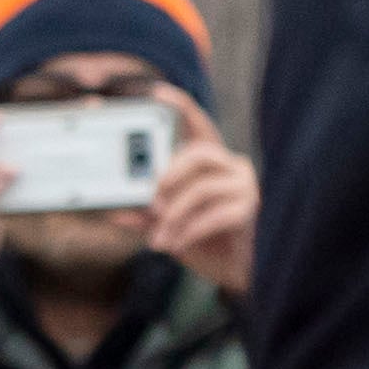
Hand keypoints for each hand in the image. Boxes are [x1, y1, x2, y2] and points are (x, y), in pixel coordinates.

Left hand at [149, 91, 259, 298]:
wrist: (241, 276)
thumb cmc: (210, 243)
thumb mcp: (173, 227)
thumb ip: (147, 216)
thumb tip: (116, 212)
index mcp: (214, 164)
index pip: (199, 125)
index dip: (180, 106)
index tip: (156, 92)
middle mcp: (233, 167)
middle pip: (199, 152)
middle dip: (169, 174)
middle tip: (150, 201)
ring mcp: (246, 187)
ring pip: (203, 187)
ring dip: (175, 214)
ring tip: (158, 238)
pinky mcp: (252, 210)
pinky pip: (216, 214)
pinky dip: (190, 231)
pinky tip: (176, 246)